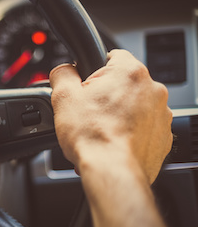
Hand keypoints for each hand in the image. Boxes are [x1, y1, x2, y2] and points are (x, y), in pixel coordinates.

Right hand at [49, 49, 171, 183]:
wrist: (112, 171)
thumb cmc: (92, 136)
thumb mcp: (63, 97)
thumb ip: (62, 73)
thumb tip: (64, 70)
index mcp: (130, 72)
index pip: (112, 55)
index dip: (93, 70)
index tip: (86, 86)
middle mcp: (152, 89)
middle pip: (123, 82)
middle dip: (106, 94)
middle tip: (89, 112)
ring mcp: (161, 114)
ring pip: (134, 105)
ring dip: (119, 113)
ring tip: (101, 129)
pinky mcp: (163, 136)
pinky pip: (143, 126)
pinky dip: (129, 131)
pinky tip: (113, 141)